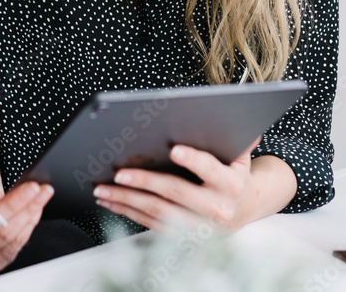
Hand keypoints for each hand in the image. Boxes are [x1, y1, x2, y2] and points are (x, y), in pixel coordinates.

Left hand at [93, 138, 262, 232]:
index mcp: (230, 185)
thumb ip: (235, 137)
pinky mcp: (183, 237)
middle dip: (144, 181)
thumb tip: (228, 108)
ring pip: (157, 213)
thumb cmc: (233, 174)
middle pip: (175, 192)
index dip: (192, 159)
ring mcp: (198, 227)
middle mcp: (216, 209)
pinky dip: (127, 213)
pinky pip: (151, 225)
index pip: (209, 169)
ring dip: (126, 200)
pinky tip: (110, 201)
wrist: (243, 210)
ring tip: (102, 189)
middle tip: (119, 173)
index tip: (173, 149)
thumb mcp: (239, 156)